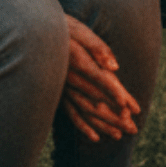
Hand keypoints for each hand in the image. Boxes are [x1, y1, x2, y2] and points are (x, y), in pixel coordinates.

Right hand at [61, 17, 140, 143]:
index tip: (130, 109)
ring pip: (85, 112)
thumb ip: (98, 48)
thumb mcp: (80, 31)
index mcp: (79, 64)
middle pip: (96, 102)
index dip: (117, 95)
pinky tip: (94, 137)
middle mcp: (72, 82)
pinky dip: (83, 126)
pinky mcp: (59, 95)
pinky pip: (71, 114)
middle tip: (133, 129)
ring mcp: (64, 91)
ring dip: (103, 124)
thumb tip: (114, 67)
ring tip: (119, 135)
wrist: (32, 37)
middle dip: (115, 117)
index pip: (103, 82)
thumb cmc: (61, 29)